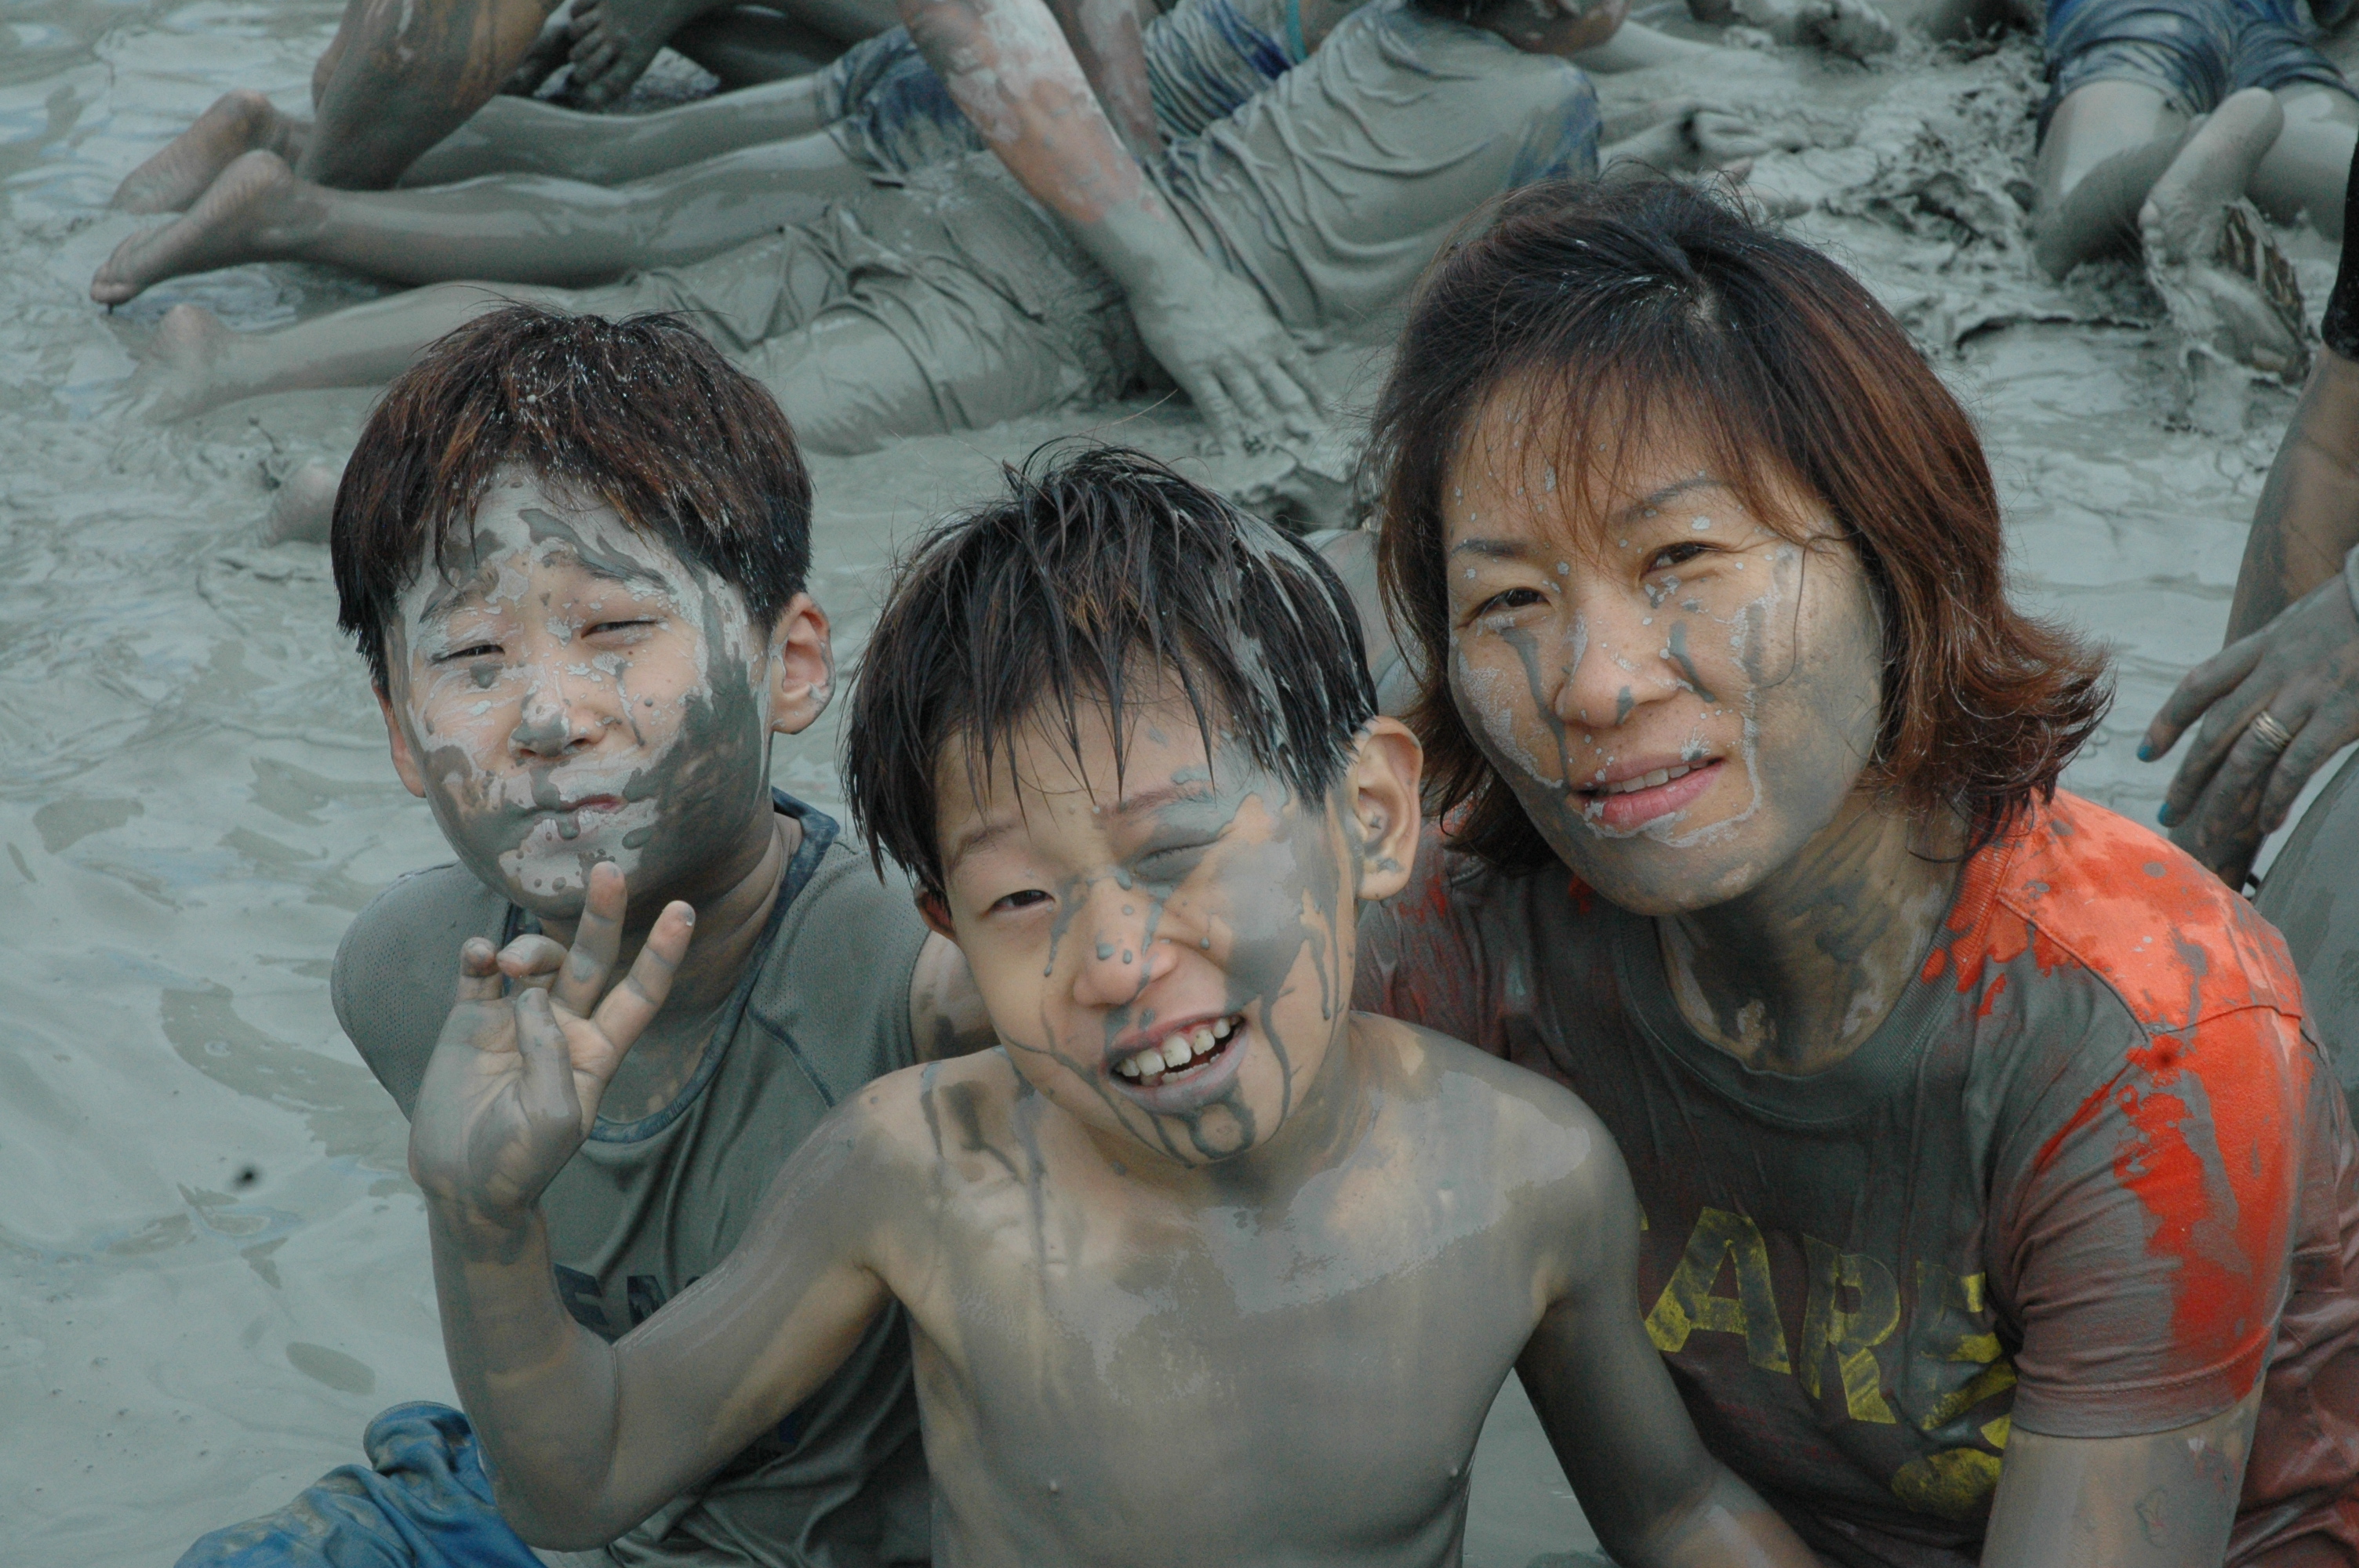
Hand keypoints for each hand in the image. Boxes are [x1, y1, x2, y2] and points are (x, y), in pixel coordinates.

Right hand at [409, 863, 693, 1224]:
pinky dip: (480, 952)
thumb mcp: (554, 1118)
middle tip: (609, 871)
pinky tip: (479, 955)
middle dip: (604, 915)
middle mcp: (565, 1025)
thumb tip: (532, 999)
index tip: (684, 910)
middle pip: (593, 959)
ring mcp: (516, 1018)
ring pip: (537, 959)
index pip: (640, 992)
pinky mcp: (471, 1018)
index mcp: (599, 1049)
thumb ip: (551, 1056)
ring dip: (529, 948)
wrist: (462, 1183)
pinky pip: (480, 970)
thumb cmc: (521, 1161)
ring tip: (507, 964)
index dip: (662, 953)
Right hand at [1124, 254, 1323, 452]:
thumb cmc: (1208, 286)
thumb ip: (1265, 328)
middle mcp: (1254, 352)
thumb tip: (1278, 345)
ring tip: (1278, 453)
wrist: (1170, 274)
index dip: (1317, 395)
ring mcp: (1226, 363)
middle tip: (1312, 442)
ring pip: (1253, 404)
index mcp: (1269, 333)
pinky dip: (1225, 431)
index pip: (1302, 370)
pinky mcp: (1197, 371)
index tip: (1330, 415)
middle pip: (1285, 393)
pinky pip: (1215, 407)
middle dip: (1301, 420)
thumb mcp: (1250, 303)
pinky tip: (1232, 448)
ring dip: (1266, 431)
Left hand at [2141, 571, 2358, 884]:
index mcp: (2267, 643)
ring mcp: (2306, 693)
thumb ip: (2284, 653)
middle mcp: (2276, 669)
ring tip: (2208, 836)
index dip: (2169, 720)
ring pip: (2245, 756)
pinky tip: (2266, 823)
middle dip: (2187, 777)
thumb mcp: (2313, 620)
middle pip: (2215, 731)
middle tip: (2169, 815)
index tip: (2145, 753)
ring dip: (2223, 801)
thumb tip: (2264, 688)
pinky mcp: (2340, 714)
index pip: (2201, 684)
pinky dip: (2275, 798)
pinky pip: (2294, 766)